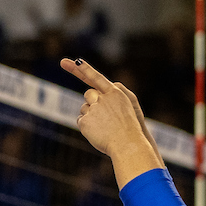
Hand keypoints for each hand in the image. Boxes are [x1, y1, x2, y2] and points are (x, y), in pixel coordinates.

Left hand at [62, 58, 163, 185]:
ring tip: (104, 127)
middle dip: (91, 101)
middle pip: (88, 93)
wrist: (129, 144)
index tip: (75, 61)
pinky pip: (81, 120)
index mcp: (115, 93)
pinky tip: (98, 133)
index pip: (96, 77)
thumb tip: (96, 92)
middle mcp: (103, 98)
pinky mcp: (86, 121)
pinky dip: (86, 127)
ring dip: (90, 116)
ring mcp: (93, 109)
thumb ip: (112, 97)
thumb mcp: (127, 107)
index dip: (84, 69)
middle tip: (103, 116)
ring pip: (84, 107)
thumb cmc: (130, 127)